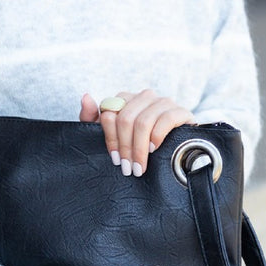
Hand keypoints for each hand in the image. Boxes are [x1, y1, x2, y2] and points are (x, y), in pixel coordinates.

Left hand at [79, 90, 195, 176]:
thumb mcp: (110, 135)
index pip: (110, 113)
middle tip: (128, 169)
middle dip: (125, 148)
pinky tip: (154, 149)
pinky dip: (157, 136)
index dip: (111, 139)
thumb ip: (91, 118)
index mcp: (124, 99)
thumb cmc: (136, 145)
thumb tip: (85, 98)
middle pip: (126, 119)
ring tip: (139, 167)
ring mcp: (162, 102)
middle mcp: (143, 96)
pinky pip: (166, 119)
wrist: (173, 152)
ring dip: (139, 148)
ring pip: (144, 121)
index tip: (115, 160)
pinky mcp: (180, 111)